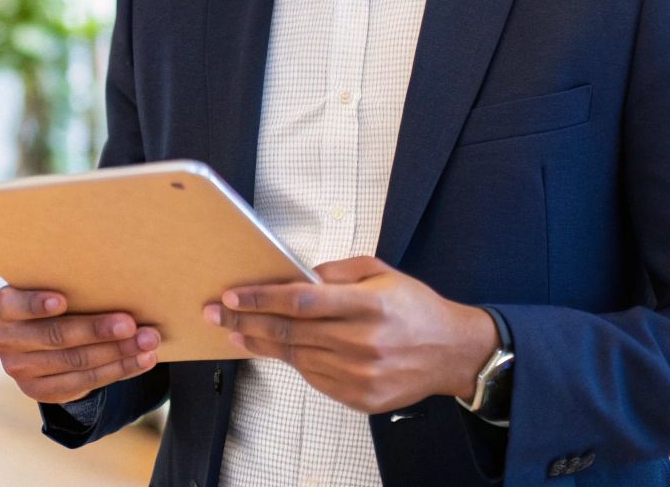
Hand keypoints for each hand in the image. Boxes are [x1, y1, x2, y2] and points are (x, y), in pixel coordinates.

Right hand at [0, 287, 160, 404]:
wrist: (38, 338)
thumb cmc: (53, 301)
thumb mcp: (48, 287)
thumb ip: (68, 285)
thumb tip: (117, 280)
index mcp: (2, 306)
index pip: (16, 305)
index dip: (38, 304)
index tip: (64, 300)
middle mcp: (3, 340)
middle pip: (56, 336)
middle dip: (97, 330)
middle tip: (130, 324)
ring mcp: (19, 370)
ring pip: (76, 362)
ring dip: (117, 352)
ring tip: (147, 342)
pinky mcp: (39, 391)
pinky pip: (84, 383)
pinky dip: (118, 370)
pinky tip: (141, 360)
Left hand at [205, 256, 497, 413]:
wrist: (453, 352)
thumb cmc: (414, 307)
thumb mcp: (381, 273)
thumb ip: (338, 272)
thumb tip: (296, 275)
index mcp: (368, 305)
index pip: (301, 300)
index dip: (262, 298)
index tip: (233, 295)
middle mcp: (363, 342)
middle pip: (291, 332)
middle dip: (246, 321)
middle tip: (216, 313)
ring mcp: (361, 374)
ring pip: (297, 358)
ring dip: (261, 344)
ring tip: (236, 332)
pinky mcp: (361, 397)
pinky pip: (314, 379)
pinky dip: (293, 363)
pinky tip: (274, 350)